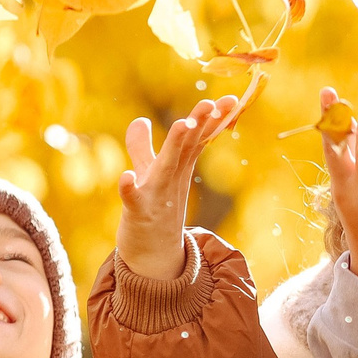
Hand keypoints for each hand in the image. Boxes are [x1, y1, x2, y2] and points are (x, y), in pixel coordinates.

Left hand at [118, 96, 240, 279]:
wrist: (153, 258)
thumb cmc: (153, 212)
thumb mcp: (148, 174)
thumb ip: (142, 146)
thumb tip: (140, 120)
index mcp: (177, 167)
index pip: (197, 138)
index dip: (213, 119)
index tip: (232, 99)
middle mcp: (171, 178)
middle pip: (186, 147)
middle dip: (200, 125)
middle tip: (213, 104)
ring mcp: (156, 196)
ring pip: (166, 167)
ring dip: (175, 146)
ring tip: (182, 124)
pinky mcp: (138, 214)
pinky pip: (132, 200)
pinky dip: (129, 188)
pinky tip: (125, 177)